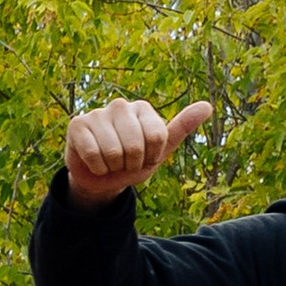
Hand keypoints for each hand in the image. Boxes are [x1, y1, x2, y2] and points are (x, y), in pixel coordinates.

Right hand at [63, 95, 212, 207]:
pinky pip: (93, 154)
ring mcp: (97, 113)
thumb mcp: (161, 150)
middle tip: (125, 161)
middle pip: (135, 146)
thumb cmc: (134, 162)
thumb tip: (207, 106)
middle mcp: (120, 105)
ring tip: (110, 161)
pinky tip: (95, 161)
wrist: (103, 179)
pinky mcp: (77, 125)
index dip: (152, 157)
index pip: (158, 137)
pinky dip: (97, 167)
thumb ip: (181, 127)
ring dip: (113, 167)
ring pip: (113, 152)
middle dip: (132, 163)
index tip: (146, 157)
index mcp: (143, 109)